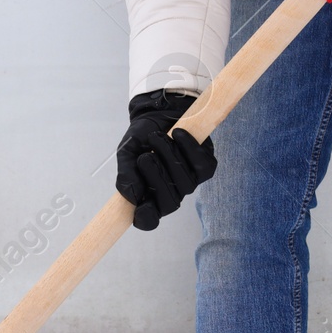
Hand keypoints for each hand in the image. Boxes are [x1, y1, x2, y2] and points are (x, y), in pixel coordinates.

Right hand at [115, 90, 216, 230]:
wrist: (159, 112)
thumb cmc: (142, 137)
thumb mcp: (127, 152)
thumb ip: (126, 174)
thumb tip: (132, 196)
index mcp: (148, 196)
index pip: (148, 220)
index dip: (146, 218)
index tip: (140, 207)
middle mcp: (170, 193)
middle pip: (170, 203)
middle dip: (157, 179)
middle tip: (145, 157)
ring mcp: (190, 182)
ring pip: (186, 184)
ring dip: (170, 158)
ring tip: (157, 137)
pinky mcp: (205, 167)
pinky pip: (202, 165)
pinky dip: (189, 148)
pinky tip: (178, 133)